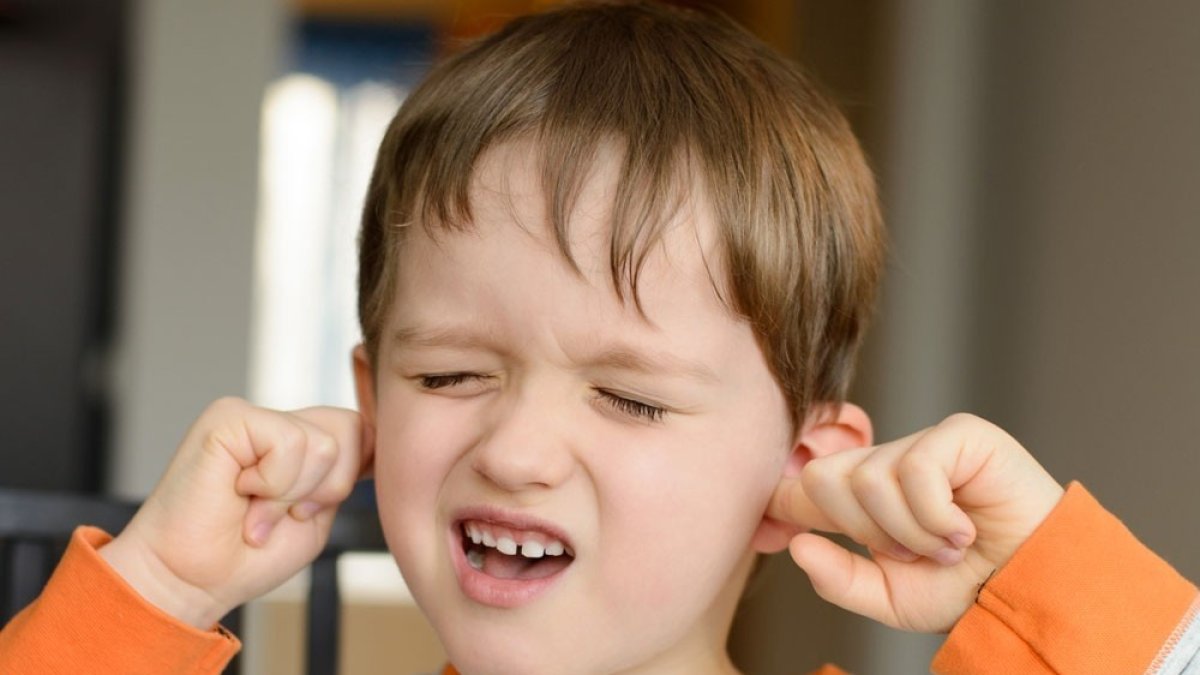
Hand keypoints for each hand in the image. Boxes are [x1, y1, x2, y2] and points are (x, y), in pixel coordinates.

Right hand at [99, 397, 373, 627]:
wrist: (190, 581)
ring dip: (291, 495)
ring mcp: (253, 416)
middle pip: (352, 429)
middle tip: (283, 516)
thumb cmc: (248, 557)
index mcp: (300, 443)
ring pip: (323, 442)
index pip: (362, 431)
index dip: (352, 474)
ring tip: (254, 512)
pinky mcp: (229, 417)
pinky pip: (289, 442)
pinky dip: (273, 485)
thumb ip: (343, 474)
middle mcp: (277, 422)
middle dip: (328, 489)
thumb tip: (375, 436)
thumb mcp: (316, 515)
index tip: (310, 511)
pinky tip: (239, 493)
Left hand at [766, 413, 1062, 632]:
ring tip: (947, 544)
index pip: (802, 487)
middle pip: (824, 478)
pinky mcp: (960, 434)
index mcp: (864, 500)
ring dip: (908, 530)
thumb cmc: (969, 589)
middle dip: (862, 528)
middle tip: (910, 553)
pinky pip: (914, 470)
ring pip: (867, 478)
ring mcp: (922, 444)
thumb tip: (796, 546)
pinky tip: (964, 529)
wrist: (1034, 588)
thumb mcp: (892, 599)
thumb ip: (840, 579)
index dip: (782, 502)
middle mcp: (887, 463)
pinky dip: (935, 515)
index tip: (774, 528)